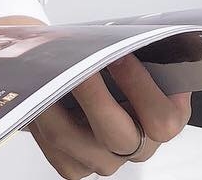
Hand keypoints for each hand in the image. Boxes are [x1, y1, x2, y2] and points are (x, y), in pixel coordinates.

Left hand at [26, 54, 190, 177]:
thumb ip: (133, 48)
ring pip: (74, 140)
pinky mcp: (75, 165)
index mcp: (164, 119)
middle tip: (76, 62)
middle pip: (118, 137)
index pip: (162, 120)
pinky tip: (37, 92)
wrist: (95, 73)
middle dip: (94, 95)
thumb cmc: (117, 60)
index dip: (140, 87)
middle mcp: (138, 147)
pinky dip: (40, 119)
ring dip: (54, 103)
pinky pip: (54, 148)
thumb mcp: (136, 52)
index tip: (120, 54)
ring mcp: (105, 160)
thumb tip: (113, 36)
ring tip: (44, 72)